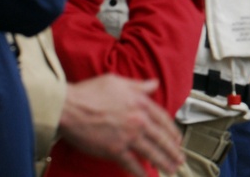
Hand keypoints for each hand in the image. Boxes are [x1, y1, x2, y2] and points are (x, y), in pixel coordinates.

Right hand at [60, 76, 183, 176]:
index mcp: (141, 104)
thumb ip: (140, 85)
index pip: (163, 119)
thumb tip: (154, 83)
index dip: (172, 131)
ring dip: (164, 162)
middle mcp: (138, 121)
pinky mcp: (114, 150)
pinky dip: (140, 171)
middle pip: (161, 138)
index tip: (178, 139)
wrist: (69, 107)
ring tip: (171, 168)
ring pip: (151, 152)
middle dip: (173, 150)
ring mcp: (127, 136)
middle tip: (180, 159)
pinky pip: (131, 163)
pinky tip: (147, 175)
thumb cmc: (89, 93)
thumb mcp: (119, 82)